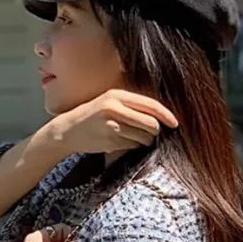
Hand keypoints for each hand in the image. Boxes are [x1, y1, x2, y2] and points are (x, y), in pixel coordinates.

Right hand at [41, 88, 177, 159]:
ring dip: (143, 140)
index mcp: (117, 95)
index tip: (175, 123)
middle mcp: (115, 108)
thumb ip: (131, 106)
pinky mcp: (109, 140)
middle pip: (151, 123)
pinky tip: (119, 141)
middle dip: (154, 131)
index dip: (166, 115)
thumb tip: (160, 116)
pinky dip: (131, 146)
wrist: (67, 130)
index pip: (150, 105)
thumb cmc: (93, 116)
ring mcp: (112, 125)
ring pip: (143, 137)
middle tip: (149, 133)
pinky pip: (132, 146)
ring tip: (130, 137)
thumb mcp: (109, 102)